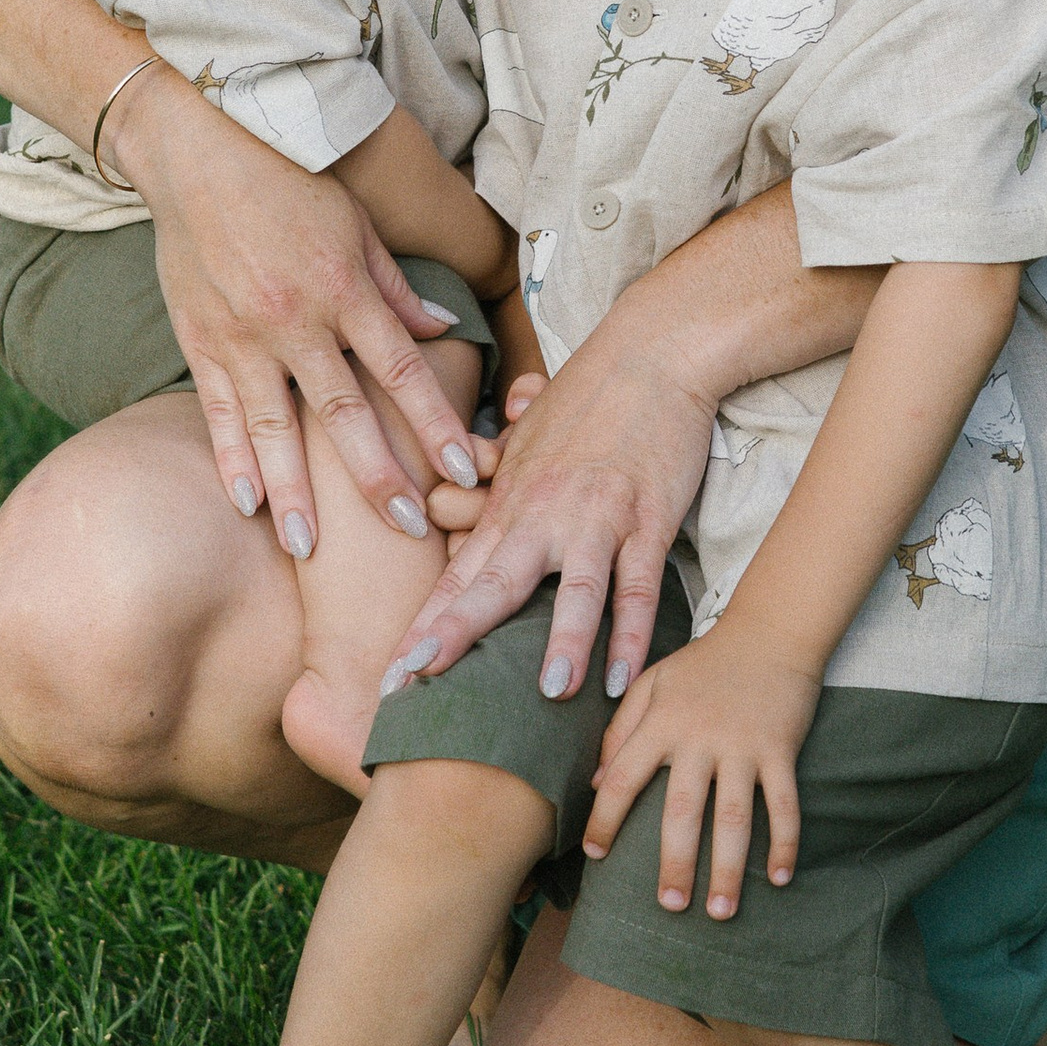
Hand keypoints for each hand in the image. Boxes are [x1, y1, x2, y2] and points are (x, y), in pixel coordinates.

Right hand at [108, 67, 479, 549]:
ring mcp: (244, 335)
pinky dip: (232, 458)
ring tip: (310, 547)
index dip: (436, 424)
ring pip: (277, 426)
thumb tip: (440, 331)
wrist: (198, 153)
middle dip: (378, 476)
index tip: (466, 471)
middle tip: (406, 530)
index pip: (402, 371)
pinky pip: (219, 411)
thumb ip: (395, 287)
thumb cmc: (287, 184)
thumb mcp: (356, 225)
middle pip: (346, 412)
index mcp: (346, 289)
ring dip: (295, 491)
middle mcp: (297, 319)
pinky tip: (247, 503)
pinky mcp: (200, 341)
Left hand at [378, 304, 713, 705]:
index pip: (459, 575)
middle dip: (454, 636)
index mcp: (509, 502)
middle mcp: (544, 515)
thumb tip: (470, 478)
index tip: (393, 676)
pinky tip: (623, 676)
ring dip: (564, 641)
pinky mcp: (649, 519)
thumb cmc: (590, 393)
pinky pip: (640, 585)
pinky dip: (634, 633)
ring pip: (577, 589)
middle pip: (493, 584)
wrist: (653, 352)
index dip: (426, 627)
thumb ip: (499, 473)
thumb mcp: (528, 435)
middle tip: (416, 686)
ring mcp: (598, 518)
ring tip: (549, 693)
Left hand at [580, 621, 820, 920]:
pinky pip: (784, 804)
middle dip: (674, 864)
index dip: (604, 818)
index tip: (595, 855)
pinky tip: (781, 878)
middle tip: (669, 906)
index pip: (623, 778)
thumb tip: (598, 782)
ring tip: (721, 912)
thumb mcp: (653, 682)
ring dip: (729, 869)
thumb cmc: (705, 662)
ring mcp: (743, 745)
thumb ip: (622, 729)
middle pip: (682, 811)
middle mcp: (700, 737)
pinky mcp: (781, 748)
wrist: (770, 630)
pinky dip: (785, 843)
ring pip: (735, 818)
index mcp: (662, 721)